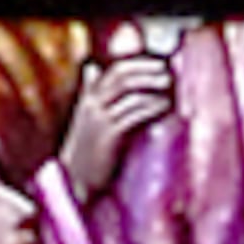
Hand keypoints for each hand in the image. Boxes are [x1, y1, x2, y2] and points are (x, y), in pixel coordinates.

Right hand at [56, 41, 177, 207]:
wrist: (74, 179)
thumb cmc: (84, 146)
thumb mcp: (83, 115)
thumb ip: (89, 91)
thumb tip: (91, 67)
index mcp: (89, 98)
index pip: (116, 71)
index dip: (140, 64)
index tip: (160, 64)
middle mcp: (93, 105)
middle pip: (123, 78)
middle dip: (148, 72)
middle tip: (167, 72)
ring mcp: (100, 120)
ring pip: (130, 95)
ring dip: (152, 88)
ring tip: (168, 87)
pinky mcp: (109, 136)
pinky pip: (133, 115)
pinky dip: (151, 107)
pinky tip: (163, 107)